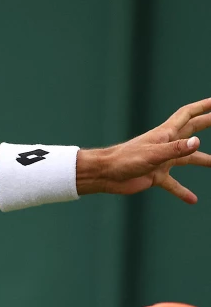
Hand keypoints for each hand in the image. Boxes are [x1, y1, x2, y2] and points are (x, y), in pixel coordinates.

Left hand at [77, 97, 210, 202]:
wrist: (106, 175)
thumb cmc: (125, 159)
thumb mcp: (152, 154)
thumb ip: (175, 149)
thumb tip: (197, 142)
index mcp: (166, 133)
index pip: (189, 115)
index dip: (203, 106)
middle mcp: (166, 144)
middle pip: (193, 131)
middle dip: (208, 124)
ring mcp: (162, 161)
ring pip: (187, 159)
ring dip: (202, 161)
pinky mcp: (156, 176)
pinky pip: (173, 184)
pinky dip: (182, 191)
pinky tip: (192, 199)